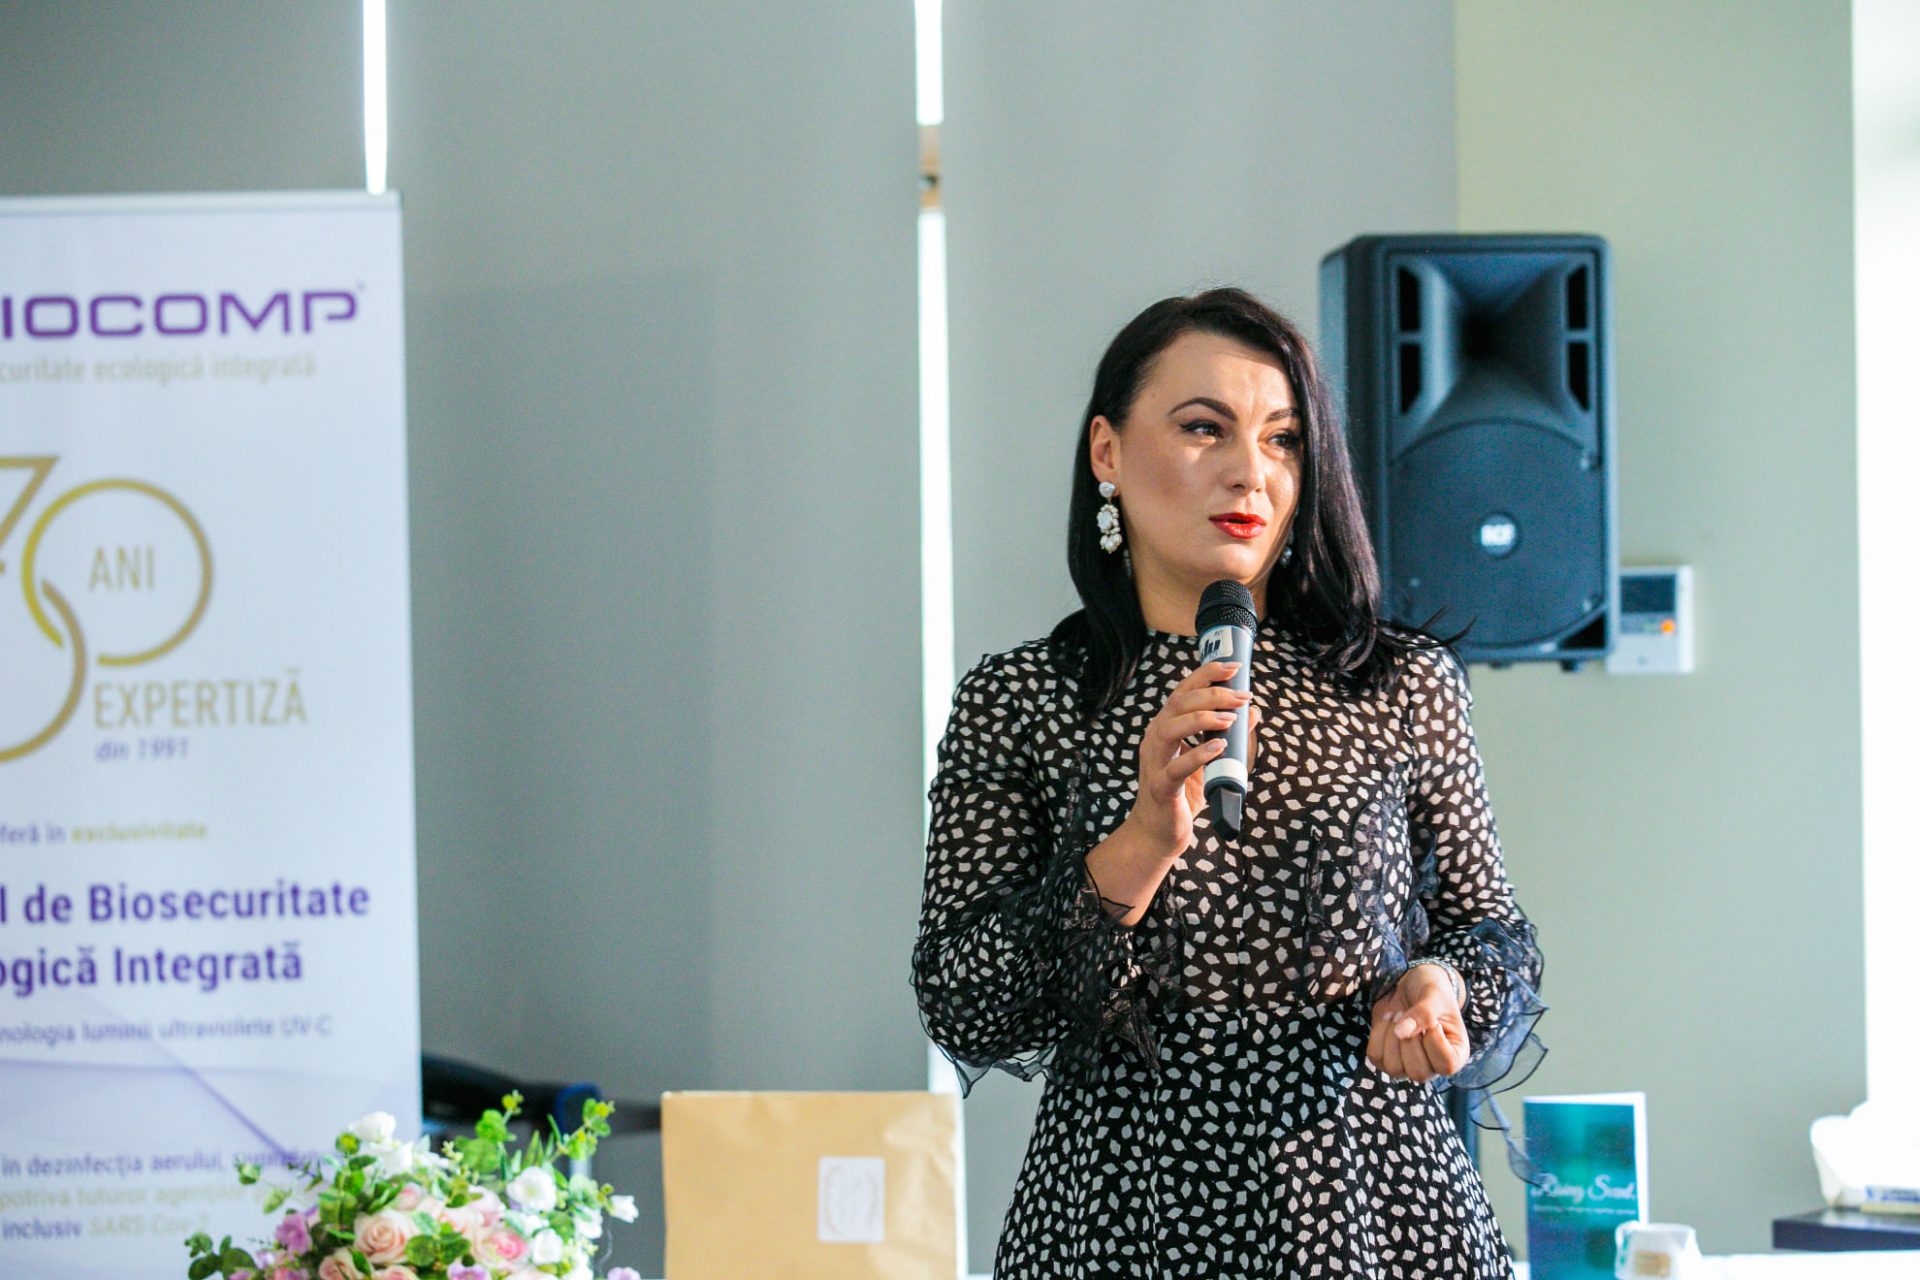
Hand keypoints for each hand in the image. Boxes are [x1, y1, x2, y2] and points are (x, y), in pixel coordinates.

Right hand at [1126, 658, 1259, 857]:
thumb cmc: (1182, 794)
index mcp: (1164, 728)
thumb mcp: (1208, 759)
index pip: (1183, 691)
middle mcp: (1155, 739)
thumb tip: (1252, 711)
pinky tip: (1219, 747)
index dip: (1206, 674)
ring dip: (1204, 718)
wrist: (1158, 833)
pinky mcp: (1161, 788)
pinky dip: (1199, 754)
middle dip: (1213, 694)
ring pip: (1172, 728)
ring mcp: (1155, 762)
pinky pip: (1177, 768)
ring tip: (1231, 719)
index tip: (1233, 667)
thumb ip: (1226, 734)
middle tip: (1242, 696)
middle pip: (1179, 703)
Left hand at [1366, 964, 1471, 1082]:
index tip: (1433, 1021)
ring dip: (1392, 1037)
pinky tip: (1388, 1020)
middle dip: (1409, 1040)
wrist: (1410, 985)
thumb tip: (1401, 1033)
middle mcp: (1433, 1066)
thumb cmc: (1430, 991)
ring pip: (1394, 1068)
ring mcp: (1408, 1065)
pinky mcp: (1387, 1058)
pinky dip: (1378, 1034)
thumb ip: (1424, 1013)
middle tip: (1411, 1014)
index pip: (1447, 1065)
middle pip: (1418, 1073)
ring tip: (1399, 1015)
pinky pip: (1376, 1056)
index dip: (1434, 1042)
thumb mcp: (1434, 995)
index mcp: (1456, 1053)